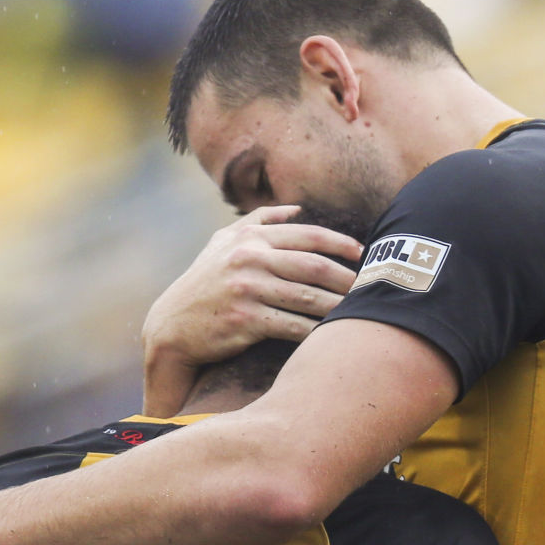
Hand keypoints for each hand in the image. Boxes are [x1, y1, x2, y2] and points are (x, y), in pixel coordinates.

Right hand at [142, 205, 362, 415]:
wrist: (172, 328)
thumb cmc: (202, 285)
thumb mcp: (221, 244)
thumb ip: (258, 222)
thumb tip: (296, 209)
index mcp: (248, 239)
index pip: (307, 236)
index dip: (341, 244)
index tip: (364, 254)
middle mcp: (248, 260)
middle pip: (314, 266)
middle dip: (348, 277)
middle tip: (372, 286)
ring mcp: (247, 290)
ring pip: (308, 297)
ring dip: (338, 306)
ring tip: (361, 311)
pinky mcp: (246, 321)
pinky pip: (293, 326)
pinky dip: (317, 331)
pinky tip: (334, 335)